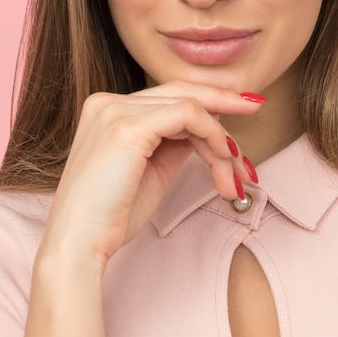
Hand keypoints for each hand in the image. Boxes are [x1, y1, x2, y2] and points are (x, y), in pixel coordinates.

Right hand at [42, 81, 265, 268]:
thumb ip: (173, 145)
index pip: (168, 98)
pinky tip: (224, 160)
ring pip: (190, 106)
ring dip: (221, 140)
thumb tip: (207, 133)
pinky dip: (213, 136)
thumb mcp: (150, 171)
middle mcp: (108, 103)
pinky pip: (188, 115)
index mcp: (108, 110)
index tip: (235, 122)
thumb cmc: (110, 217)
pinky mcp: (127, 127)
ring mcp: (115, 111)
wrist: (80, 243)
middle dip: (224, 103)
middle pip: (181, 93)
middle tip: (257, 109)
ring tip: (234, 176)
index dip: (208, 107)